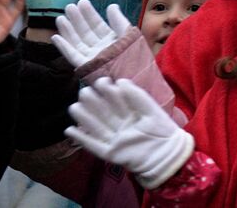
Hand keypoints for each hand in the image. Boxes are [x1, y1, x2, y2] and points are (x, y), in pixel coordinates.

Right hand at [53, 0, 130, 69]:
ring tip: (60, 18)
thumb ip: (118, 20)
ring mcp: (92, 58)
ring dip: (68, 30)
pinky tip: (55, 37)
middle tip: (69, 6)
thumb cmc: (134, 56)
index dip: (90, 14)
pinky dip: (63, 47)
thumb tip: (111, 5)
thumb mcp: (128, 34)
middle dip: (77, 20)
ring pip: (77, 42)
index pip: (97, 25)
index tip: (82, 2)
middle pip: (85, 32)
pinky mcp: (85, 67)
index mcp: (111, 40)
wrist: (134, 75)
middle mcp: (100, 48)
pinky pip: (72, 56)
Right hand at [67, 78, 193, 189]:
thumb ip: (137, 96)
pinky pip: (94, 146)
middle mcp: (120, 126)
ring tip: (74, 106)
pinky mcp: (110, 154)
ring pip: (96, 127)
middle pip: (104, 113)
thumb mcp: (151, 110)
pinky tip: (70, 130)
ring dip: (84, 118)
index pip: (116, 101)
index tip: (101, 81)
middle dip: (93, 102)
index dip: (108, 91)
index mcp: (130, 115)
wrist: (167, 154)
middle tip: (84, 91)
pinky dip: (82, 139)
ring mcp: (115, 140)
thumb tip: (121, 81)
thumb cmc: (162, 130)